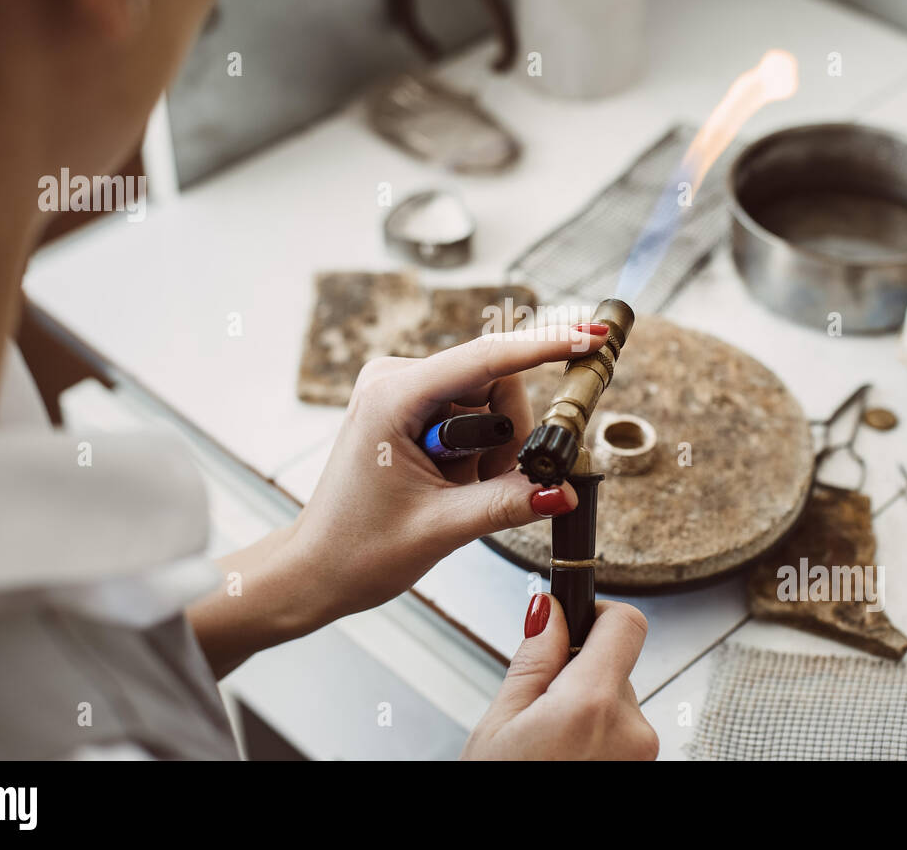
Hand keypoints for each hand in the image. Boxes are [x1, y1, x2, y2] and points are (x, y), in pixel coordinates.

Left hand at [191, 323, 609, 674]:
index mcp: (392, 397)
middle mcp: (394, 379)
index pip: (486, 359)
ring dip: (492, 451)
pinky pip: (471, 413)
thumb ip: (507, 503)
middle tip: (489, 485)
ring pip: (488, 400)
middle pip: (495, 381)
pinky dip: (478, 451)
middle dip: (508, 437)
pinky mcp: (408, 406)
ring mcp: (400, 389)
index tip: (589, 337)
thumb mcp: (443, 529)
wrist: (317, 568)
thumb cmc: (358, 550)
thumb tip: (564, 490)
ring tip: (457, 492)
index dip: (544, 347)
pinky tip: (451, 483)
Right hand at [462, 595, 658, 759]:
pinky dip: (595, 741)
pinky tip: (563, 762)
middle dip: (579, 675)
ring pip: (618, 705)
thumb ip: (534, 658)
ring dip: (587, 712)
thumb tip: (550, 608)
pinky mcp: (642, 774)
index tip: (573, 621)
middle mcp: (631, 731)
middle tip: (537, 710)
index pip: (627, 624)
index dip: (598, 612)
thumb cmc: (498, 790)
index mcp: (591, 705)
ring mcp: (642, 758)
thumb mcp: (501, 721)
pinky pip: (621, 738)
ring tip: (547, 747)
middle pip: (617, 667)